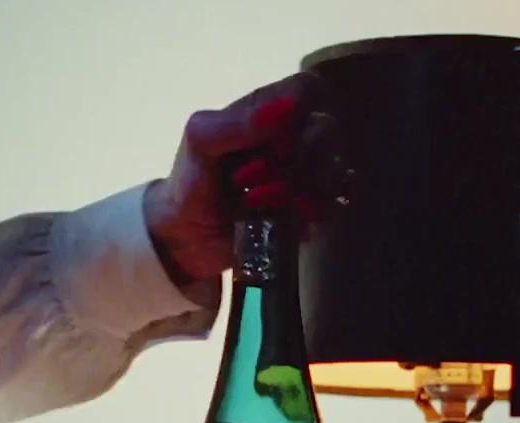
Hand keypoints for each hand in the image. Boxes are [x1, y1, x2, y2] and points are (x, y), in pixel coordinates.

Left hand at [143, 73, 346, 288]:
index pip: (308, 89)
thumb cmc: (191, 180)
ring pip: (333, 169)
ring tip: (256, 201)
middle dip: (295, 156)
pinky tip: (275, 217)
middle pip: (327, 130)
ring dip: (296, 187)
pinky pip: (330, 206)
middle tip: (253, 177)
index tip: (277, 133)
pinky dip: (305, 212)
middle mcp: (294, 139)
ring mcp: (306, 177)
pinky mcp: (309, 212)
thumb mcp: (200, 141)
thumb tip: (285, 110)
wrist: (187, 237)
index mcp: (268, 113)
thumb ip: (234, 123)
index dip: (302, 107)